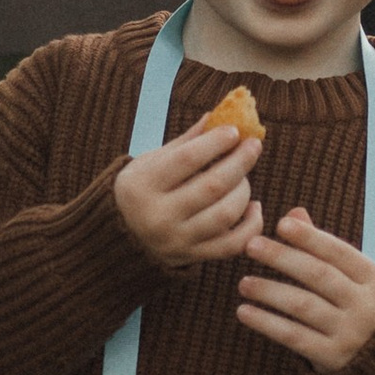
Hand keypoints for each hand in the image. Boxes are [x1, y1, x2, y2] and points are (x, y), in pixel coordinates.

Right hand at [113, 120, 260, 270]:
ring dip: (244, 191)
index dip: (215, 142)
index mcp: (142, 186)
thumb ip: (186, 142)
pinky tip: (253, 207)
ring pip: (225, 215)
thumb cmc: (141, 189)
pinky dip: (251, 225)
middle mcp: (157, 216)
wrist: (120, 237)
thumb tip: (220, 116)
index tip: (234, 131)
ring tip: (245, 177)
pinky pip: (233, 244)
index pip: (186, 160)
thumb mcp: (151, 162)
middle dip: (239, 163)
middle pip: (211, 187)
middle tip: (253, 146)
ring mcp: (176, 240)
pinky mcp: (193, 258)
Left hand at [237, 208, 374, 371]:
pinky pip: (293, 336)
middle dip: (283, 258)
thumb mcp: (353, 279)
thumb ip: (324, 248)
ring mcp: (350, 333)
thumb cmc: (356, 308)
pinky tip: (244, 312)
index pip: (339, 252)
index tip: (280, 224)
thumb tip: (294, 214)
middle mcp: (366, 306)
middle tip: (251, 246)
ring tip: (243, 283)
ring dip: (269, 291)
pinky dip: (266, 323)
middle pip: (319, 276)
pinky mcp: (332, 357)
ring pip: (303, 306)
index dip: (310, 237)